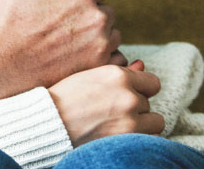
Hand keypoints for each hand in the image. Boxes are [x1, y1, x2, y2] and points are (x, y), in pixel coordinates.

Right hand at [0, 0, 119, 90]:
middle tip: (65, 26)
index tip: (66, 6)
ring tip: (69, 43)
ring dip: (98, 37)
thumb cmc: (8, 21)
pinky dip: (102, 58)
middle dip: (91, 16)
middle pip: (107, 12)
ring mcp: (101, 44)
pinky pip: (115, 59)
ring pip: (113, 35)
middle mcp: (97, 17)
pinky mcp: (100, 67)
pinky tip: (79, 58)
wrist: (3, 63)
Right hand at [49, 60, 164, 145]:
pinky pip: (150, 138)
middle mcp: (127, 94)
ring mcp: (130, 117)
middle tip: (111, 110)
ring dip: (141, 122)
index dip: (141, 89)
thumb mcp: (88, 75)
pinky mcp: (129, 138)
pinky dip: (140, 137)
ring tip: (118, 123)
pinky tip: (120, 134)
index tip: (128, 94)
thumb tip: (142, 65)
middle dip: (134, 106)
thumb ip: (119, 71)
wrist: (49, 122)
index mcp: (116, 74)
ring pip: (154, 120)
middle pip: (148, 102)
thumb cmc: (63, 97)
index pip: (151, 82)